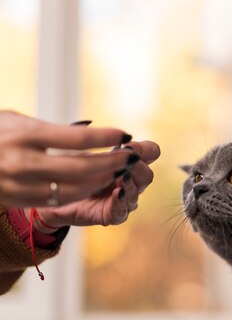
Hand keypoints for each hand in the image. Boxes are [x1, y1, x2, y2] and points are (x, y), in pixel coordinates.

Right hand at [0, 110, 136, 206]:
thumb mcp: (14, 119)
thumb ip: (48, 127)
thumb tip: (86, 132)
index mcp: (24, 135)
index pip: (75, 138)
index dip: (104, 138)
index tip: (124, 133)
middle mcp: (23, 162)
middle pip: (80, 168)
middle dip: (111, 163)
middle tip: (130, 156)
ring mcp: (20, 185)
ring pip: (73, 190)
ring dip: (101, 181)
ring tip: (118, 171)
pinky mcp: (19, 200)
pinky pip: (58, 200)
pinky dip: (81, 193)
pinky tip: (95, 184)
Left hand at [29, 141, 159, 228]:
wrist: (53, 199)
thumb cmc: (68, 170)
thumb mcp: (78, 151)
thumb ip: (87, 140)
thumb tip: (88, 124)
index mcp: (127, 162)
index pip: (151, 153)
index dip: (145, 149)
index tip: (128, 145)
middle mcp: (130, 181)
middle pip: (148, 174)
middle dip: (138, 166)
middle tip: (127, 160)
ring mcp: (123, 199)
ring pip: (137, 192)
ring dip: (130, 182)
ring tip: (121, 176)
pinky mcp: (112, 215)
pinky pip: (122, 210)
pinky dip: (121, 201)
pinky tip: (117, 193)